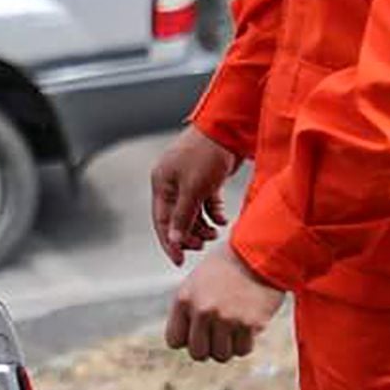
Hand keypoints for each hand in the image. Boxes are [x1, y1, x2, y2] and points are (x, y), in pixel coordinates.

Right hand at [148, 128, 240, 265]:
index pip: (161, 221)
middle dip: (189, 234)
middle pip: (176, 219)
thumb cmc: (206, 154)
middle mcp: (172, 183)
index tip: (179, 260)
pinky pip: (206, 203)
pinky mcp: (206, 179)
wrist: (228, 129)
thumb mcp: (193, 189)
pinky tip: (222, 219)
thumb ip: (182, 216)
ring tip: (215, 233)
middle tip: (202, 245)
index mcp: (161, 184)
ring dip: (203, 226)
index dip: (170, 242)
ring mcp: (189, 181)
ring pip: (192, 213)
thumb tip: (173, 240)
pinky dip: (214, 213)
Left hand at [165, 243, 285, 364]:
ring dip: (228, 346)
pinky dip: (245, 343)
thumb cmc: (227, 267)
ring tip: (233, 328)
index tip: (198, 331)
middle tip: (218, 334)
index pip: (174, 340)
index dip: (187, 339)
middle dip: (208, 347)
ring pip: (221, 355)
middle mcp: (202, 310)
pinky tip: (247, 326)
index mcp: (184, 299)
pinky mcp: (250, 324)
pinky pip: (243, 350)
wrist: (259, 252)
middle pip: (198, 353)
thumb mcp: (197, 282)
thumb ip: (189, 310)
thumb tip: (186, 342)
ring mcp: (227, 318)